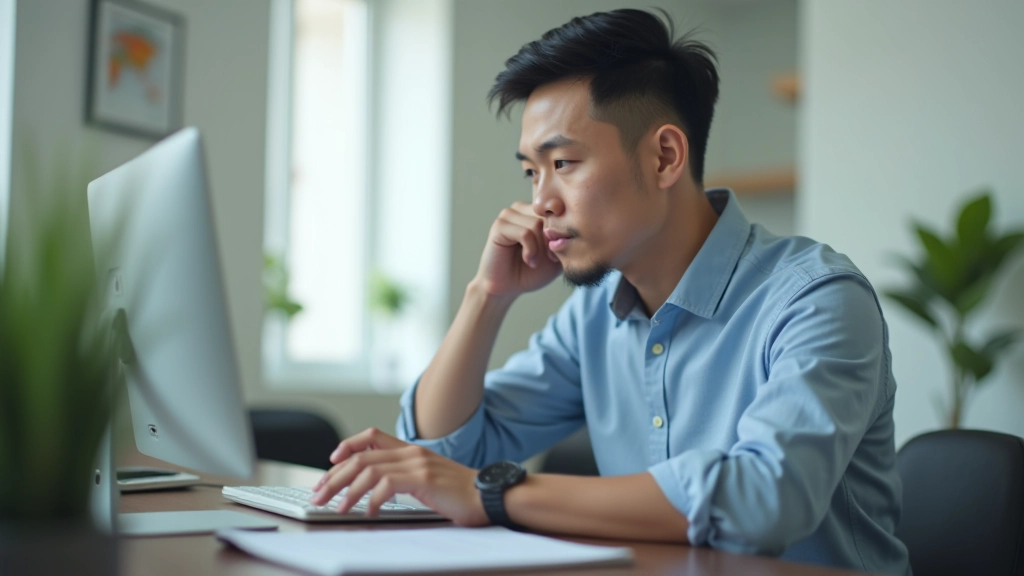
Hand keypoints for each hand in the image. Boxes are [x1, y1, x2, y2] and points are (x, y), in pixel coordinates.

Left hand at [309, 428, 488, 525]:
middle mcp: (412, 453)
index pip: (371, 437)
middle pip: (361, 457)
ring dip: (347, 490)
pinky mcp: (424, 479)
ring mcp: (418, 464)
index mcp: (411, 451)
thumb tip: (378, 488)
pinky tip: (369, 512)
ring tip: (337, 507)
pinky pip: (387, 484)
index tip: (331, 463)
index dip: (347, 446)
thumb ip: (406, 477)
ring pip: (368, 469)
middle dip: (334, 476)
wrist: (490, 496)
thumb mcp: (429, 479)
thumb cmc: (462, 494)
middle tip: (319, 494)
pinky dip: (372, 499)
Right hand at [473, 201, 561, 296]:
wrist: (509, 287)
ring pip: (537, 223)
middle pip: (549, 215)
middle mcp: (522, 208)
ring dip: (541, 247)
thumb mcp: (558, 254)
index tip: (558, 254)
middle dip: (552, 240)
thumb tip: (571, 224)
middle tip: (550, 258)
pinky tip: (528, 260)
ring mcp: (509, 215)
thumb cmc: (533, 271)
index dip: (563, 233)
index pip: (559, 210)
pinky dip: (531, 250)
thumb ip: (566, 238)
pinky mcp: (499, 226)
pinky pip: (525, 233)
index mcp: (536, 211)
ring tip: (535, 261)